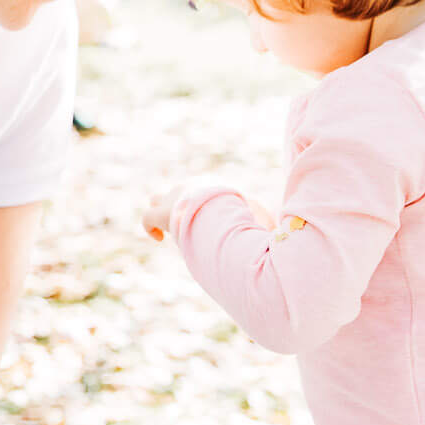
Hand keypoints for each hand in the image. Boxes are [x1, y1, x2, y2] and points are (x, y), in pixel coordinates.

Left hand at [141, 183, 272, 240]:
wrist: (224, 214)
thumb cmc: (245, 217)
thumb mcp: (260, 216)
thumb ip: (265, 222)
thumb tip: (276, 231)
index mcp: (213, 186)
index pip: (201, 191)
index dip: (202, 205)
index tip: (208, 221)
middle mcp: (192, 187)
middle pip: (179, 190)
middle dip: (179, 203)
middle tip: (186, 223)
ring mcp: (175, 198)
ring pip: (159, 199)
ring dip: (163, 212)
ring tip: (170, 230)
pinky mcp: (162, 213)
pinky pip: (147, 217)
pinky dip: (150, 227)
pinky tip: (158, 238)